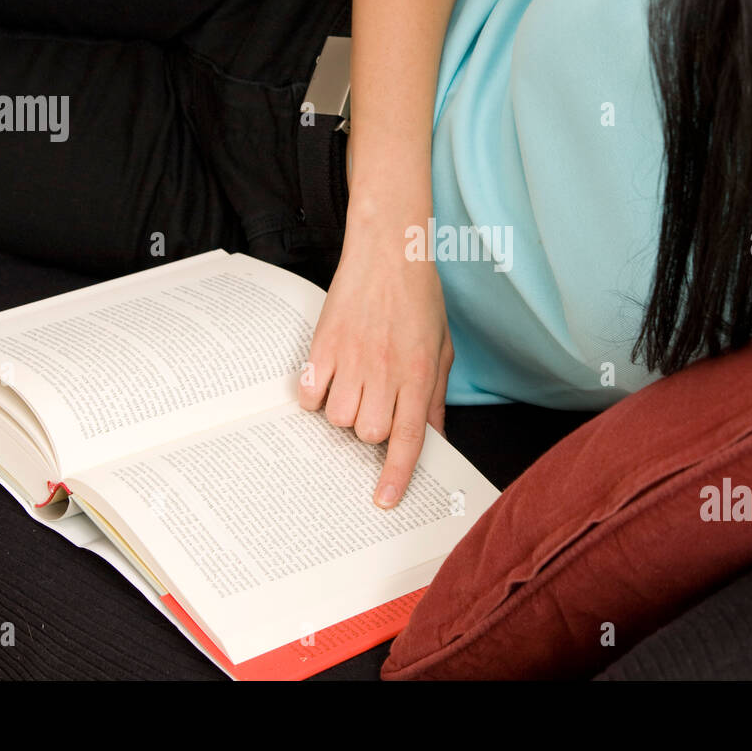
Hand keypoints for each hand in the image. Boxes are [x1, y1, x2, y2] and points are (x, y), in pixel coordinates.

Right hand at [298, 217, 453, 508]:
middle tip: (376, 406)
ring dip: (344, 413)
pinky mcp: (323, 344)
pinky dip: (316, 395)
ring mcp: (351, 357)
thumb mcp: (441, 349)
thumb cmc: (419, 298)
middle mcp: (385, 370)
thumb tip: (435, 440)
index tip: (383, 500)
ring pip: (338, 419)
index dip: (395, 475)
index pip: (408, 438)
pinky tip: (327, 377)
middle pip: (369, 434)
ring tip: (353, 387)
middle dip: (371, 431)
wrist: (389, 250)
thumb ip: (434, 397)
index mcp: (418, 374)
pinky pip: (310, 392)